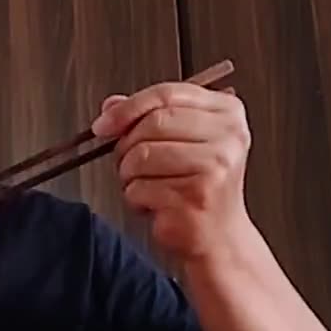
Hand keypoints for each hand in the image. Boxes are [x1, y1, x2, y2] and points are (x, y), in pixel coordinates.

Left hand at [91, 83, 253, 261]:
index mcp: (227, 113)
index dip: (127, 108)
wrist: (219, 236)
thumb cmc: (198, 188)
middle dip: (128, 147)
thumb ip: (147, 117)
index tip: (103, 124)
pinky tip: (157, 205)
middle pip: (151, 124)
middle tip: (132, 166)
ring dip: (131, 177)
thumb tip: (110, 106)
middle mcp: (227, 137)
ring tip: (150, 187)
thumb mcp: (180, 142)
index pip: (167, 94)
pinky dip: (136, 199)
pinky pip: (139, 188)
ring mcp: (214, 167)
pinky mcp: (195, 196)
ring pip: (140, 156)